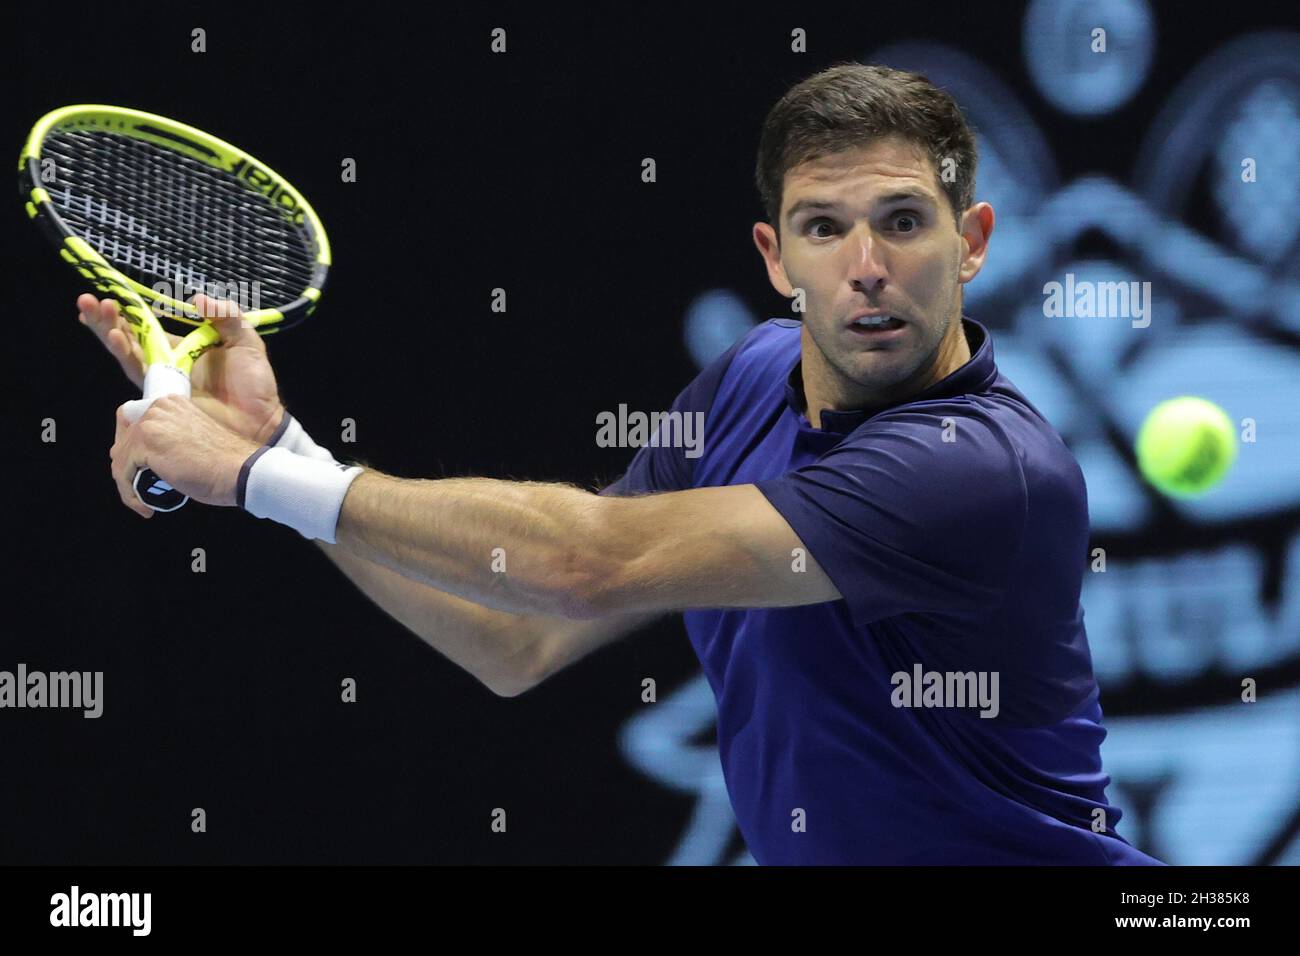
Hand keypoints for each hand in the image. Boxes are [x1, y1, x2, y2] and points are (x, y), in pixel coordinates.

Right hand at [78, 292, 285, 443]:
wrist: (261, 421)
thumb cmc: (255, 385)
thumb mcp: (245, 342)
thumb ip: (226, 317)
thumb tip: (198, 298)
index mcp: (181, 349)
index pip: (146, 328)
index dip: (127, 313)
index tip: (110, 295)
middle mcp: (165, 364)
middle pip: (128, 339)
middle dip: (107, 320)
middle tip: (90, 301)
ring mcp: (162, 382)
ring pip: (127, 354)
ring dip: (111, 333)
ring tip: (100, 315)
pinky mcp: (162, 398)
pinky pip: (140, 375)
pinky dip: (127, 356)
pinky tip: (118, 340)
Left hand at [110, 396, 260, 516]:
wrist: (241, 470)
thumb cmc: (225, 463)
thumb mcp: (193, 441)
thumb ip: (171, 439)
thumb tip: (143, 459)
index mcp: (171, 403)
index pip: (132, 421)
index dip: (131, 448)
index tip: (141, 470)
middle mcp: (158, 407)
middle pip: (122, 440)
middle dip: (128, 468)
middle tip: (142, 489)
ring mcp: (150, 424)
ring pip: (120, 459)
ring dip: (129, 484)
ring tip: (145, 502)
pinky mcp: (145, 444)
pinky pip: (123, 473)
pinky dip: (130, 494)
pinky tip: (146, 507)